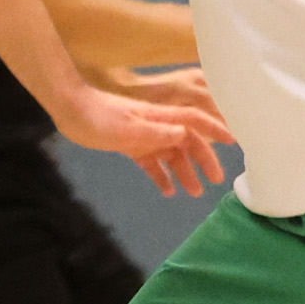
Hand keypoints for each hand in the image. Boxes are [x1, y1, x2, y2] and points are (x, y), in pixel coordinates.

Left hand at [55, 71, 234, 195]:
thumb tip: (184, 135)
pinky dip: (160, 175)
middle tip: (216, 181)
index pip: (194, 121)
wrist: (71, 110)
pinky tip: (166, 191)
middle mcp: (157, 126)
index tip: (233, 141)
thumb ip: (156, 132)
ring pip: (171, 155)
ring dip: (184, 172)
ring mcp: (144, 136)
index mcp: (160, 117)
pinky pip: (151, 162)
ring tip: (194, 193)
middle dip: (204, 159)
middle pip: (187, 142)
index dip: (215, 128)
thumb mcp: (128, 128)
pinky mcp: (130, 145)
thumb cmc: (99, 116)